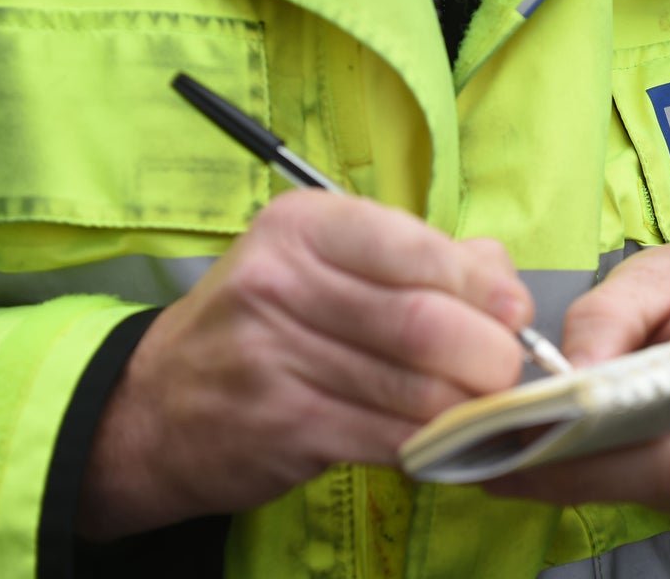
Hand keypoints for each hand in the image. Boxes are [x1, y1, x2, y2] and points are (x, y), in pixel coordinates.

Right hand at [77, 190, 532, 539]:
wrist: (156, 406)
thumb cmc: (263, 324)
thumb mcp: (323, 265)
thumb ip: (419, 258)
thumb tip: (504, 282)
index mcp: (302, 227)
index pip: (415, 246)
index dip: (481, 285)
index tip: (513, 311)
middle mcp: (279, 282)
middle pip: (423, 322)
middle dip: (487, 354)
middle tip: (503, 370)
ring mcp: (274, 357)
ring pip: (413, 388)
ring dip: (466, 406)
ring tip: (478, 406)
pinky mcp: (282, 426)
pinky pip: (388, 437)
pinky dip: (430, 443)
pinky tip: (436, 437)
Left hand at [483, 236, 669, 512]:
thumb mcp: (658, 269)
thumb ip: (606, 316)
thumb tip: (565, 378)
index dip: (606, 423)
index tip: (535, 426)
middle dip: (584, 471)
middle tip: (507, 464)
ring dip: (594, 483)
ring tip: (522, 464)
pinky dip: (619, 485)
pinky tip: (572, 465)